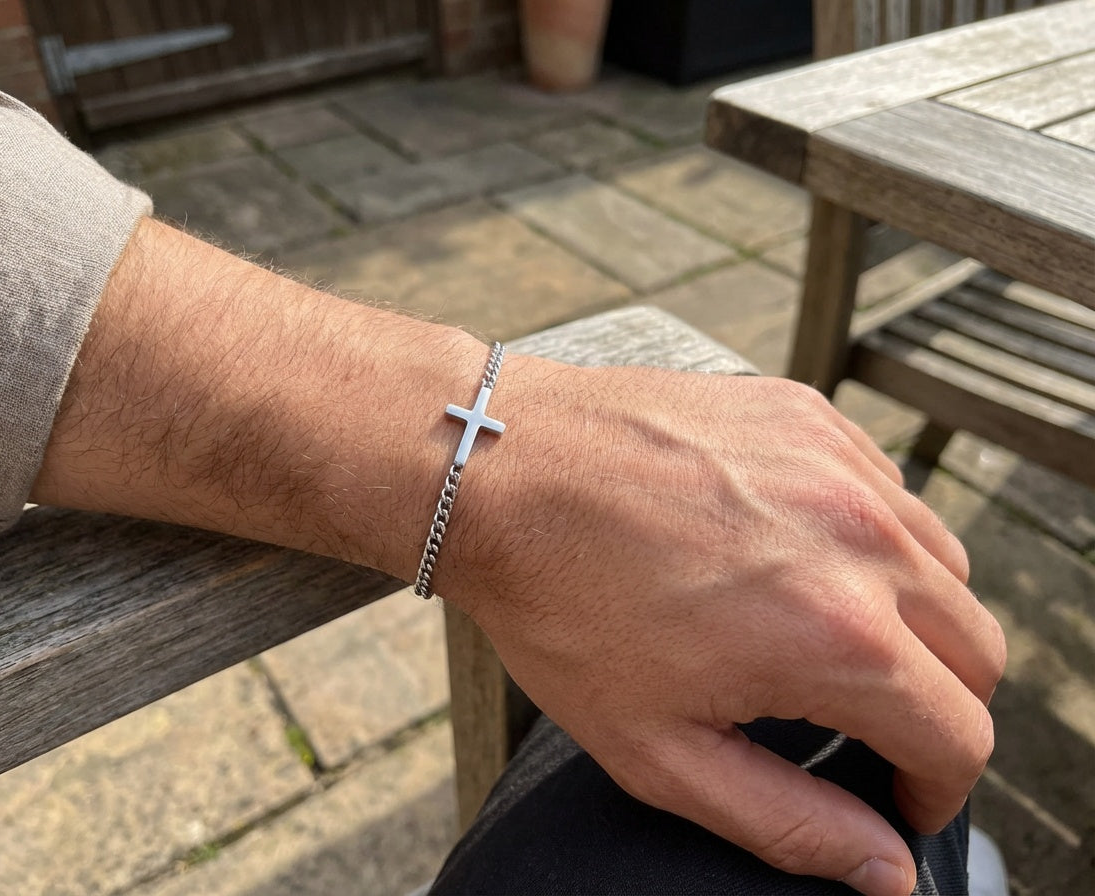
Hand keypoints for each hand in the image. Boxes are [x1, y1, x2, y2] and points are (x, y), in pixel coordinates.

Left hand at [438, 363, 1005, 895]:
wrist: (499, 471)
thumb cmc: (560, 607)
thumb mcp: (659, 751)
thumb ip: (787, 823)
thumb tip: (884, 869)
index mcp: (834, 634)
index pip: (959, 737)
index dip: (935, 790)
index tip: (897, 797)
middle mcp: (860, 539)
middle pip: (976, 651)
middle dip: (938, 708)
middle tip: (868, 728)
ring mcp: (838, 464)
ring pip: (945, 566)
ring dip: (914, 620)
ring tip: (831, 640)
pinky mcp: (809, 416)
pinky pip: (889, 491)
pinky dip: (872, 538)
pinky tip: (799, 556)